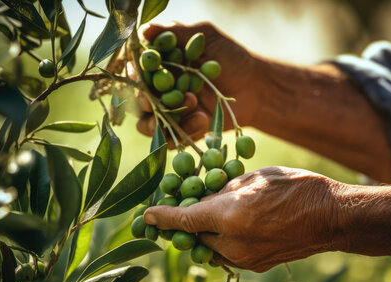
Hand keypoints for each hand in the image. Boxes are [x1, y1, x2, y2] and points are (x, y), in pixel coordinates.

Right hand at [133, 22, 264, 147]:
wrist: (256, 86)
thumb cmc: (231, 57)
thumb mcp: (206, 36)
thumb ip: (176, 32)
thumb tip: (145, 31)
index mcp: (159, 66)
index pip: (136, 71)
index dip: (135, 75)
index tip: (142, 77)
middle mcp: (158, 91)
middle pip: (136, 100)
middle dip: (144, 101)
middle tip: (154, 100)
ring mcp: (169, 113)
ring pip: (146, 124)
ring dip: (163, 118)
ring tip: (192, 103)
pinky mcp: (182, 132)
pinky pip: (170, 141)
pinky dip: (183, 132)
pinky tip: (204, 119)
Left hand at [143, 167, 344, 271]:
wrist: (331, 217)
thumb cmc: (297, 188)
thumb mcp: (256, 177)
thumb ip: (225, 190)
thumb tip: (206, 198)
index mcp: (231, 215)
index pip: (185, 219)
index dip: (163, 217)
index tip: (147, 216)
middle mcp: (233, 242)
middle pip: (195, 235)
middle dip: (189, 222)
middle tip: (191, 206)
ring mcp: (245, 258)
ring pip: (210, 248)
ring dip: (207, 234)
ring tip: (219, 216)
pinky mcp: (256, 266)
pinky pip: (228, 255)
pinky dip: (225, 242)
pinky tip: (238, 227)